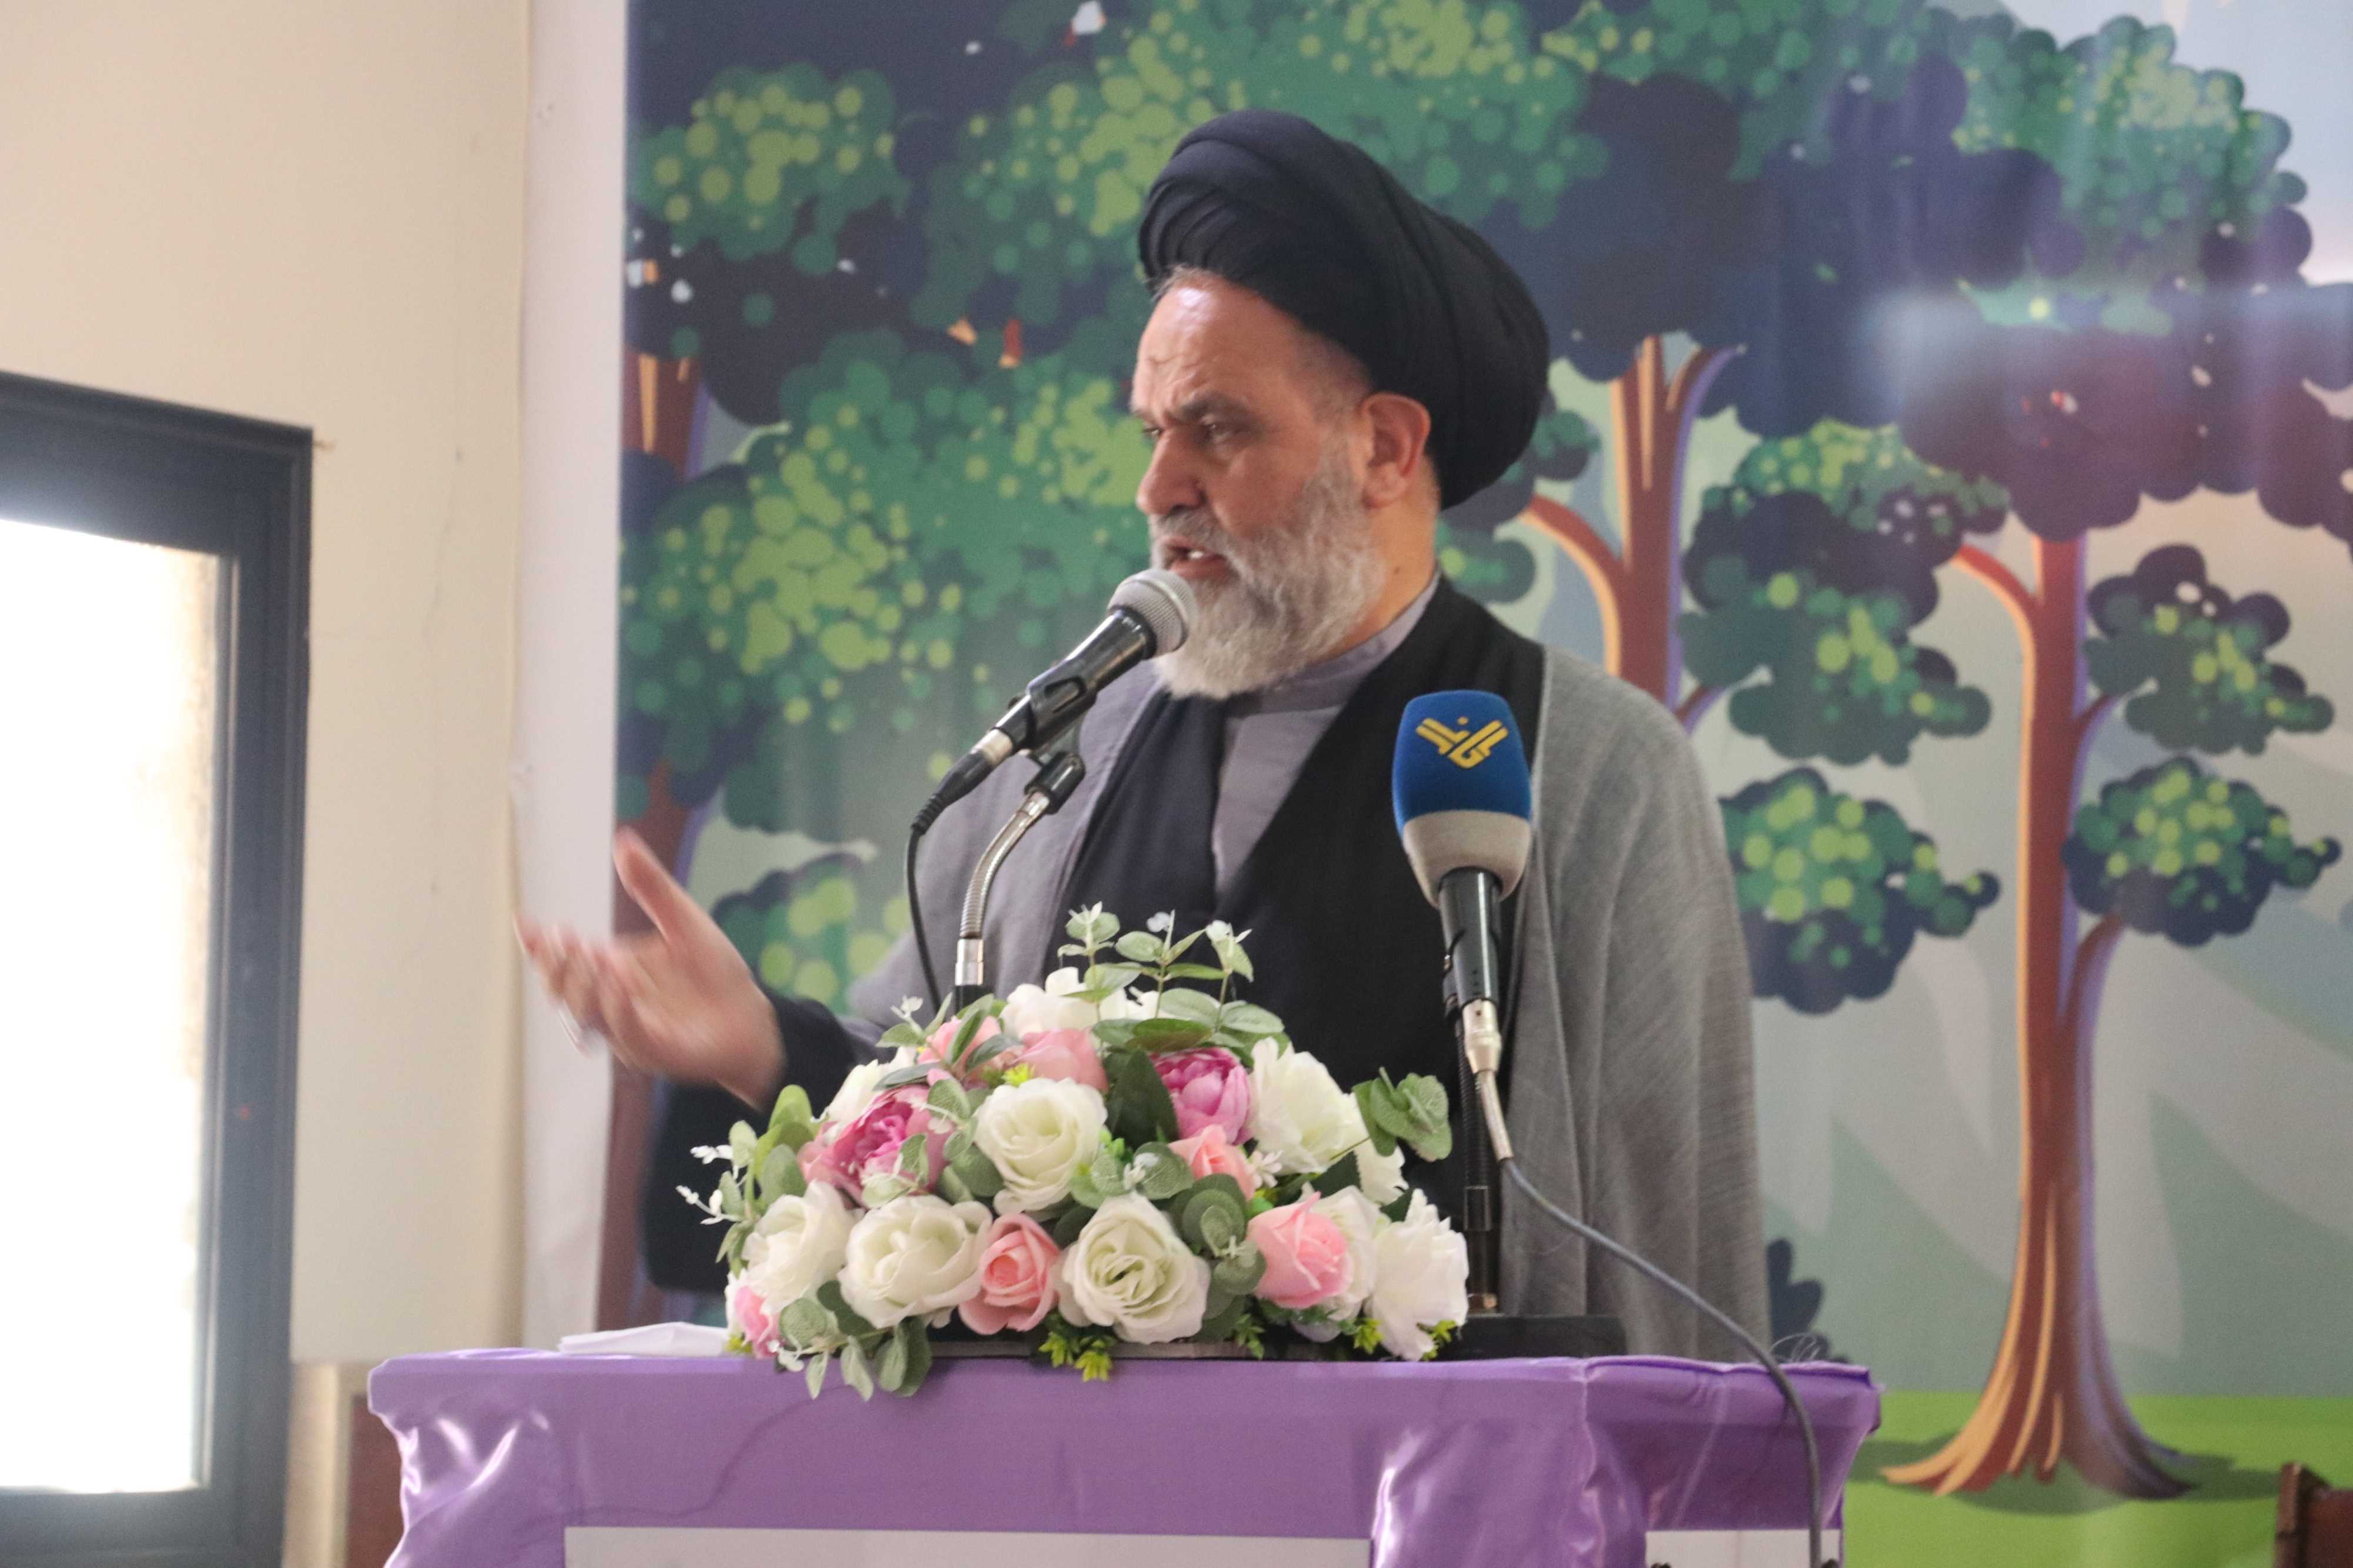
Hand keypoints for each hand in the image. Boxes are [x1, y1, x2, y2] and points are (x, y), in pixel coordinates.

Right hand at [516, 827, 784, 1107]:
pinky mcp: (653, 1051)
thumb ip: (651, 887)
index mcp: (609, 972)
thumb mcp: (683, 920)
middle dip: (557, 966)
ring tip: (597, 954)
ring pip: (588, 1015)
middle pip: (563, 991)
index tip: (524, 920)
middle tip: (566, 936)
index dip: (537, 946)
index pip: (562, 961)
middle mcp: (610, 1003)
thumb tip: (623, 838)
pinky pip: (626, 1033)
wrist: (751, 1014)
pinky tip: (620, 980)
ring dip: (585, 985)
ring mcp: (628, 1030)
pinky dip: (618, 1007)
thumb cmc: (713, 972)